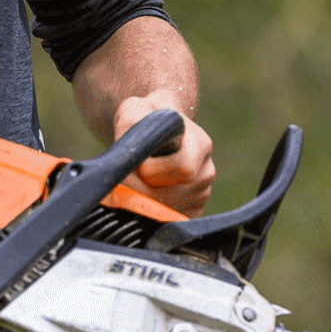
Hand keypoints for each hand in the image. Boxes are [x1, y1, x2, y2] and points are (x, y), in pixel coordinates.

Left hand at [112, 92, 215, 213]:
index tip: (133, 165)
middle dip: (141, 191)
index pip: (182, 168)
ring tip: (135, 183)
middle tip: (123, 180)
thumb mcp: (134, 110)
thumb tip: (129, 160)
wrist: (159, 131)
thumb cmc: (145, 118)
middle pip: (172, 195)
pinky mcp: (192, 211)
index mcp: (201, 145)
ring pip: (168, 211)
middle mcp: (206, 172)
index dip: (152, 171)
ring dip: (144, 202)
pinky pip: (167, 221)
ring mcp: (202, 194)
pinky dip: (150, 212)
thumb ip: (131, 126)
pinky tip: (144, 194)